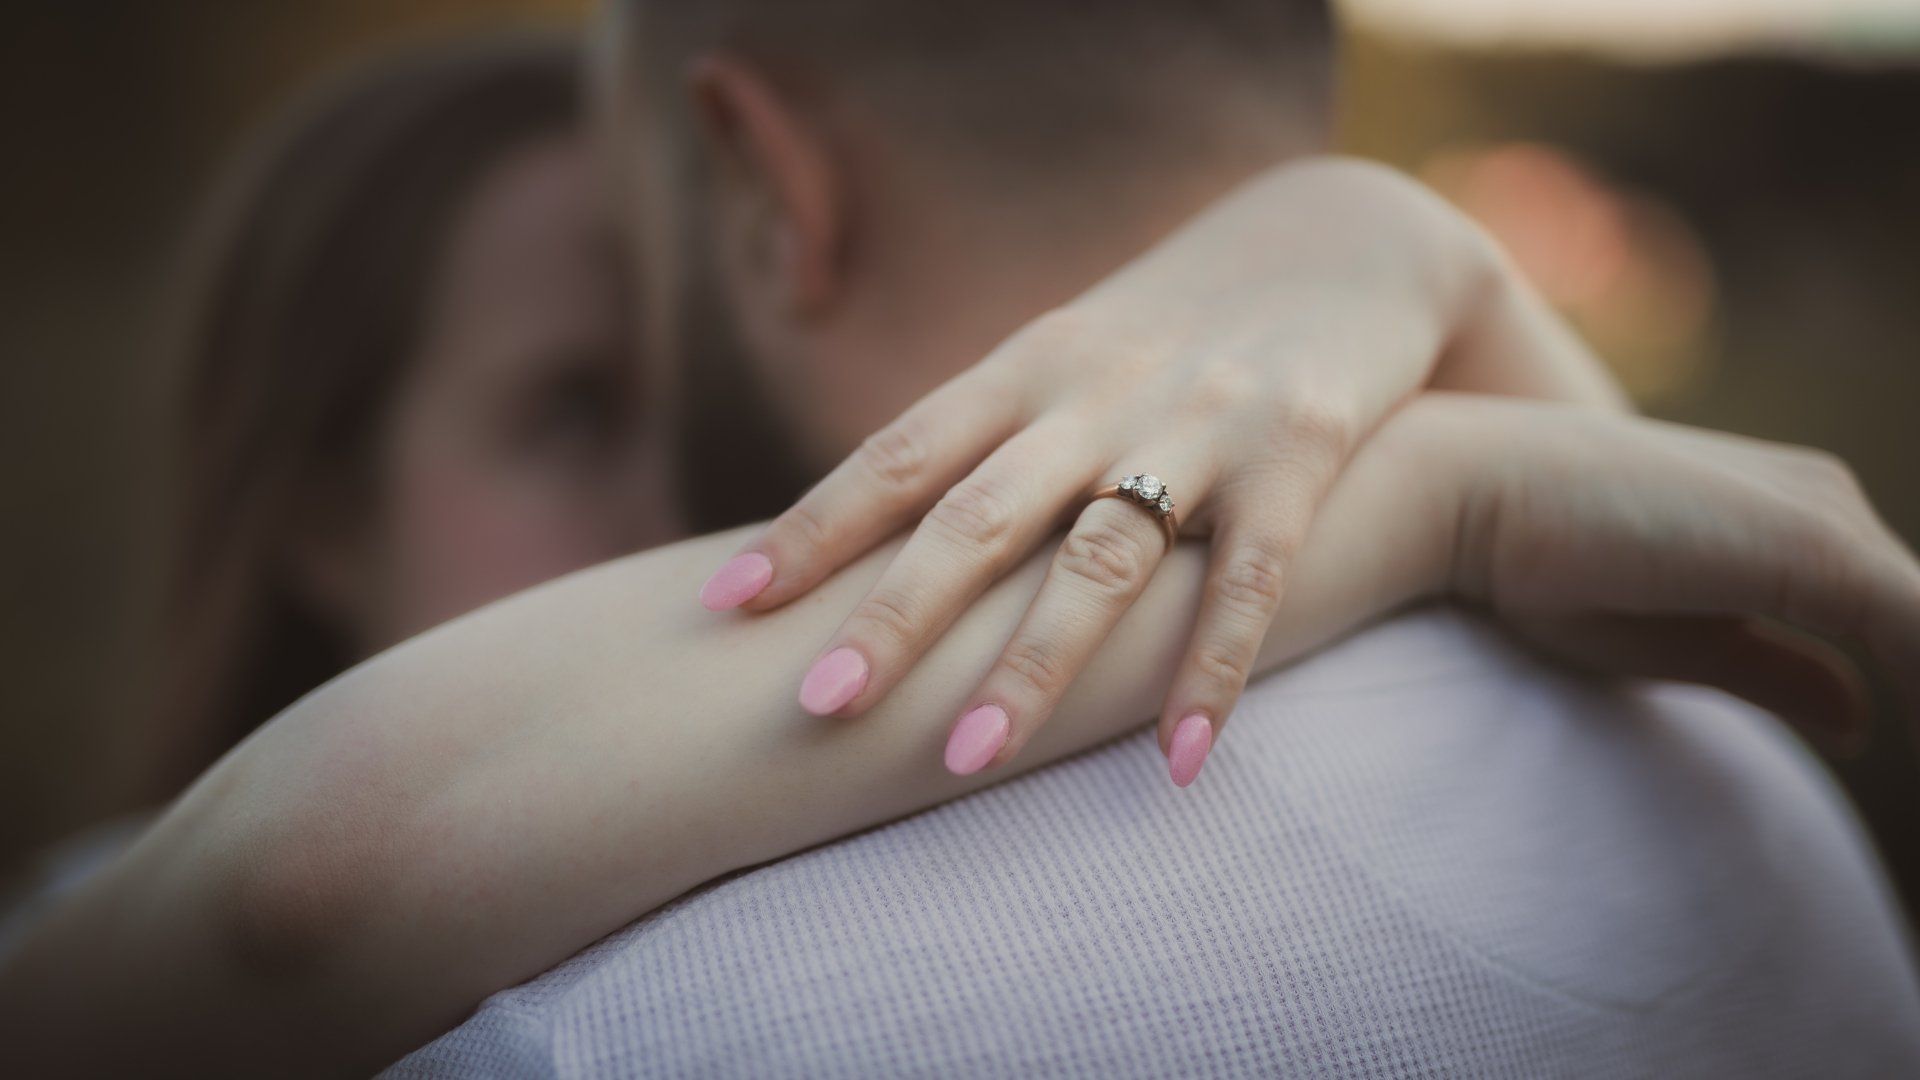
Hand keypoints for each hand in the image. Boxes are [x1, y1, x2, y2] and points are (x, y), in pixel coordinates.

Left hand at [695, 157, 1626, 783]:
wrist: (1346, 239)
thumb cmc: (1176, 326)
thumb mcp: (1072, 357)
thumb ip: (989, 438)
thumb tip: (863, 544)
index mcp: (1028, 366)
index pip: (900, 452)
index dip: (811, 527)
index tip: (725, 604)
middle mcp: (1100, 393)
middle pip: (979, 512)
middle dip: (894, 611)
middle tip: (815, 704)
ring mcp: (1203, 420)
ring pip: (1102, 554)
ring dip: (1033, 663)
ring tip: (966, 763)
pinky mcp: (1303, 451)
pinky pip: (1251, 580)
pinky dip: (1211, 672)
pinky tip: (1178, 765)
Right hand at [1433, 395, 1919, 746]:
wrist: (1466, 491)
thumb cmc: (1540, 565)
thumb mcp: (1677, 641)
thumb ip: (1777, 671)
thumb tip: (1862, 721)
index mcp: (1793, 518)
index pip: (1896, 624)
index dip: (1916, 694)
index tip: (1912, 754)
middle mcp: (1825, 502)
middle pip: (1917, 625)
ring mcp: (1830, 522)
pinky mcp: (1821, 550)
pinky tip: (1910, 748)